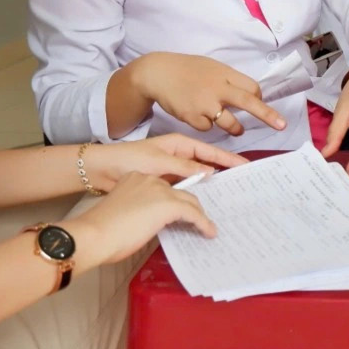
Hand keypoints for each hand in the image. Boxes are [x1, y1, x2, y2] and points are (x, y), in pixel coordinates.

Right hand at [71, 172, 215, 265]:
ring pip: (189, 201)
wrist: (95, 234)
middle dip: (190, 207)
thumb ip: (140, 210)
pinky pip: (193, 214)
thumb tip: (151, 223)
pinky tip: (208, 232)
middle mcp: (150, 179)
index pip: (164, 188)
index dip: (174, 202)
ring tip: (206, 228)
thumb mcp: (124, 212)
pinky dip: (203, 223)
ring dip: (199, 215)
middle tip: (198, 221)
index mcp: (136, 178)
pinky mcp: (169, 204)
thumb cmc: (102, 230)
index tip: (181, 214)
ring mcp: (161, 190)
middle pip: (180, 192)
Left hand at [84, 134, 246, 191]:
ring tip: (228, 196)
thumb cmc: (130, 160)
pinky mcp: (164, 184)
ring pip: (196, 178)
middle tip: (243, 183)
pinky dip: (194, 194)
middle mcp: (178, 156)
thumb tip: (211, 171)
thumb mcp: (160, 162)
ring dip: (209, 186)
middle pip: (207, 164)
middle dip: (224, 172)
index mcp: (179, 144)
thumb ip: (186, 166)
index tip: (245, 165)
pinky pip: (184, 188)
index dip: (228, 158)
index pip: (210, 151)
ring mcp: (171, 170)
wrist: (102, 171)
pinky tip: (203, 204)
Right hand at [127, 53, 285, 135]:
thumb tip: (251, 95)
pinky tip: (198, 115)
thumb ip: (229, 80)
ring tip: (236, 129)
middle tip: (281, 125)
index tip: (257, 102)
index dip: (257, 98)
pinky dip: (207, 125)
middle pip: (249, 102)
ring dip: (236, 128)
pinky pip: (209, 128)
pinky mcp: (192, 117)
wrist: (158, 73)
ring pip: (230, 123)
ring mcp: (205, 104)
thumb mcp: (212, 67)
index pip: (252, 88)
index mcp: (224, 74)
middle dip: (267, 115)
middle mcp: (217, 88)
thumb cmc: (188, 70)